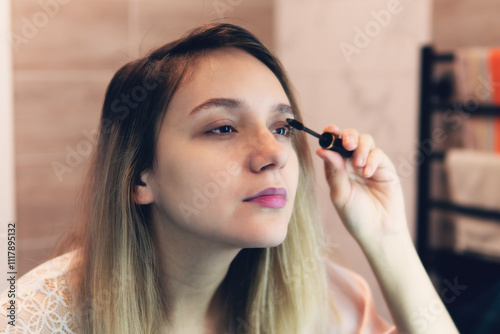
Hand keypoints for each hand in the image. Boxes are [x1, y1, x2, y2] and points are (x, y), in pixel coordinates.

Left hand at [316, 125, 409, 249]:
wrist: (379, 231)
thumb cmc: (355, 216)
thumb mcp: (340, 194)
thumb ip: (334, 172)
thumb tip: (321, 150)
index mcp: (337, 168)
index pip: (332, 146)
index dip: (330, 135)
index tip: (329, 131)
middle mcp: (352, 164)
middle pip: (350, 138)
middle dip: (348, 136)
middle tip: (347, 144)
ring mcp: (369, 164)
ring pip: (365, 141)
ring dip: (360, 147)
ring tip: (358, 164)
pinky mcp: (385, 168)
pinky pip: (378, 154)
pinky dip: (372, 159)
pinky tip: (367, 173)